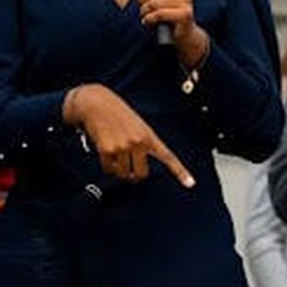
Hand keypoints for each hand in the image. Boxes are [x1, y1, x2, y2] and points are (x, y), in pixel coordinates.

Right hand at [64, 83, 194, 187]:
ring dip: (118, 169)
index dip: (180, 172)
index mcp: (149, 136)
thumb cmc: (117, 113)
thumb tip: (135, 170)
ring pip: (123, 173)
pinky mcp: (107, 150)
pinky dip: (107, 166)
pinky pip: (109, 169)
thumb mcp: (137, 125)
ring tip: (114, 153)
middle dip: (134, 174)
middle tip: (128, 168)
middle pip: (141, 174)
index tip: (190, 184)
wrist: (96, 102)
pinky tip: (106, 152)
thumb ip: (142, 143)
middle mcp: (138, 142)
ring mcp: (123, 146)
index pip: (168, 156)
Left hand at [133, 0, 208, 66]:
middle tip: (143, 7)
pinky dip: (149, 19)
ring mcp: (186, 0)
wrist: (184, 32)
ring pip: (154, 2)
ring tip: (146, 15)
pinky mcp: (184, 14)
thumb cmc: (169, 11)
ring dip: (145, 11)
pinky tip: (149, 21)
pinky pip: (159, 14)